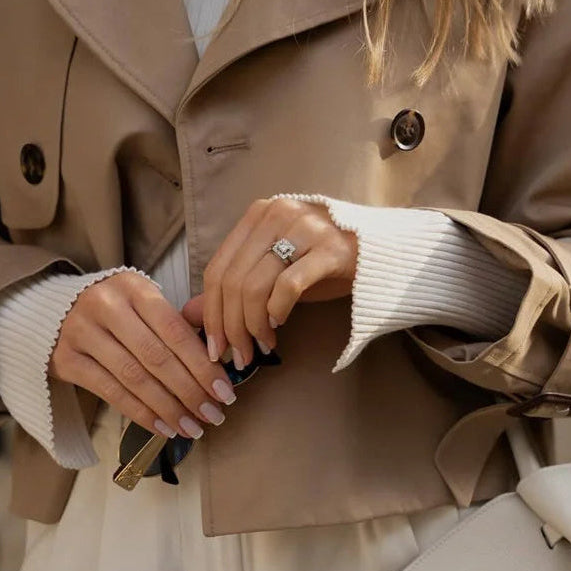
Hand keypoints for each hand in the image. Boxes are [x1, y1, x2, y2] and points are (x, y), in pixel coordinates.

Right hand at [48, 271, 236, 439]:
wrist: (55, 310)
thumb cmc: (118, 308)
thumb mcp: (145, 301)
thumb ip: (180, 322)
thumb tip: (221, 358)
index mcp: (134, 287)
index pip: (175, 330)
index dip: (203, 364)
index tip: (225, 391)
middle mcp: (106, 306)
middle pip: (156, 356)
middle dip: (190, 391)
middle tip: (214, 414)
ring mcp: (82, 332)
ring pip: (134, 378)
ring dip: (169, 408)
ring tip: (193, 427)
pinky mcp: (66, 360)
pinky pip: (111, 393)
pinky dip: (141, 413)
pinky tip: (164, 427)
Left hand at [198, 197, 357, 368]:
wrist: (381, 251)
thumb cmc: (324, 261)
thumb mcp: (274, 271)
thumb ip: (234, 288)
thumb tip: (190, 314)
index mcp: (258, 215)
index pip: (217, 267)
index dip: (211, 311)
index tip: (213, 346)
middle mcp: (277, 214)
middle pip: (233, 280)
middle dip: (230, 326)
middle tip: (237, 356)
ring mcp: (304, 227)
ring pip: (255, 285)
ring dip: (252, 326)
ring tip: (260, 348)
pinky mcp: (331, 248)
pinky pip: (288, 286)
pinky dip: (277, 312)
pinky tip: (279, 327)